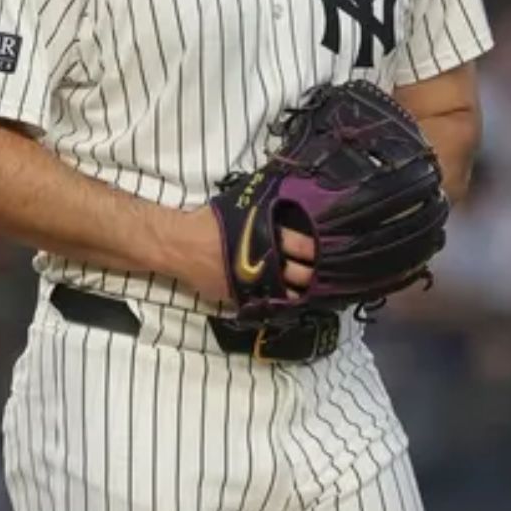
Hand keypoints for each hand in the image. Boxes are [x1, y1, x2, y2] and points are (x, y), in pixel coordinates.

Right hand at [161, 207, 315, 303]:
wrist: (180, 245)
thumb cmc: (212, 222)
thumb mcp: (245, 209)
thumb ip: (268, 213)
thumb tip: (293, 207)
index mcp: (267, 235)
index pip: (305, 246)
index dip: (319, 251)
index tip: (330, 251)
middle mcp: (265, 259)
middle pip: (303, 272)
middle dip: (316, 274)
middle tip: (327, 273)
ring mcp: (255, 281)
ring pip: (290, 292)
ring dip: (304, 291)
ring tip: (315, 289)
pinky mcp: (242, 296)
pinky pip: (270, 302)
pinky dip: (282, 302)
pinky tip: (292, 301)